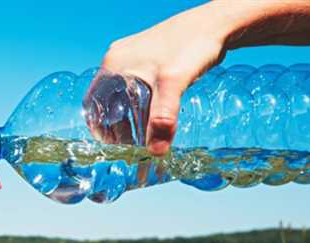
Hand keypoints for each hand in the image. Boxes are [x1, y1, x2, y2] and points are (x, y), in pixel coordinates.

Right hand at [99, 2, 230, 154]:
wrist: (216, 23)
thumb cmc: (192, 45)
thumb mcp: (174, 84)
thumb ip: (163, 118)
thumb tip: (156, 152)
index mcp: (113, 65)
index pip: (93, 104)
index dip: (99, 127)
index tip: (113, 146)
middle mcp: (118, 60)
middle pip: (107, 102)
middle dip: (117, 125)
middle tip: (132, 145)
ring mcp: (133, 58)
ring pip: (123, 95)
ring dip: (130, 116)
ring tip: (145, 134)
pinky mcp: (148, 59)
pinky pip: (136, 88)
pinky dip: (142, 105)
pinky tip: (156, 114)